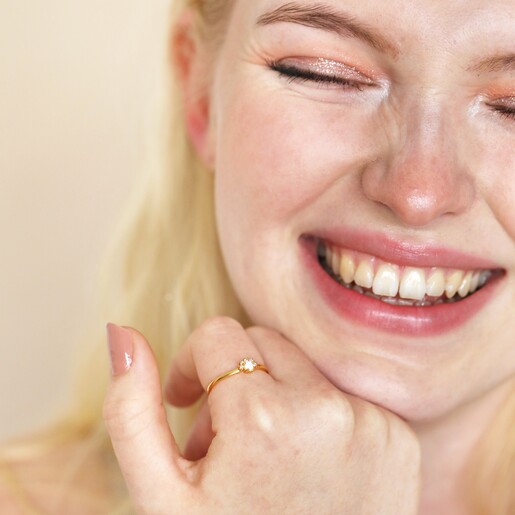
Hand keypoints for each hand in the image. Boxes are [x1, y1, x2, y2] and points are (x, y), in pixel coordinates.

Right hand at [104, 318, 420, 513]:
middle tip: (222, 438)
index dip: (192, 364)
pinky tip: (305, 464)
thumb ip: (131, 409)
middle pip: (263, 341)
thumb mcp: (161, 497)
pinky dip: (316, 412)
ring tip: (262, 454)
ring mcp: (371, 422)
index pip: (218, 333)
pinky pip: (340, 390)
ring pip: (302, 362)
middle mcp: (326, 410)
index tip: (187, 401)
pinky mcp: (398, 435)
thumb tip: (121, 332)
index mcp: (263, 419)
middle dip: (233, 379)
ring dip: (274, 392)